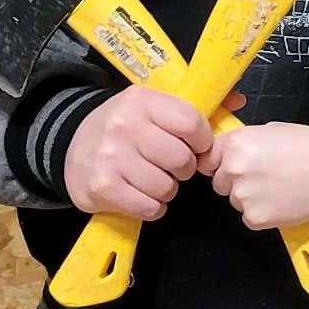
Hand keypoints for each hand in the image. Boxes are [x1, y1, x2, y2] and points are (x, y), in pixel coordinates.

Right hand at [65, 84, 216, 221]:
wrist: (70, 148)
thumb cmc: (121, 127)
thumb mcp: (150, 105)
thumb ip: (193, 106)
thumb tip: (238, 101)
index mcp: (141, 101)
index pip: (191, 123)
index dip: (202, 141)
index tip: (196, 146)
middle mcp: (125, 126)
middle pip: (181, 159)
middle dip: (184, 168)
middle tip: (172, 166)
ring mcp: (112, 158)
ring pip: (167, 187)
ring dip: (167, 189)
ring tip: (154, 179)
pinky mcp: (104, 187)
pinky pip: (149, 207)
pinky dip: (152, 206)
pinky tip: (141, 195)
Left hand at [205, 122, 308, 233]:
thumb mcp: (273, 129)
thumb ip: (248, 140)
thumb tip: (236, 149)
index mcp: (236, 144)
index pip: (209, 157)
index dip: (221, 162)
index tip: (230, 166)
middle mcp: (233, 169)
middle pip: (220, 181)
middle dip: (236, 181)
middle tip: (264, 177)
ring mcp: (242, 196)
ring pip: (235, 200)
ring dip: (250, 198)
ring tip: (278, 189)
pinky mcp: (254, 218)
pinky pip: (249, 218)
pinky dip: (262, 214)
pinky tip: (282, 202)